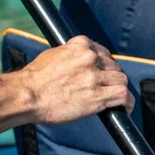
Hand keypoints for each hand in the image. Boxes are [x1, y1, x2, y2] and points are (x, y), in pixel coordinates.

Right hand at [19, 36, 134, 123]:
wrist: (27, 95)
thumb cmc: (35, 80)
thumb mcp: (53, 56)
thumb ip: (70, 56)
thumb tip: (78, 63)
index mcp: (80, 45)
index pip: (102, 51)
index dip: (104, 65)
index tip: (101, 73)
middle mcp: (90, 58)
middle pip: (114, 66)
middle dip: (111, 77)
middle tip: (106, 89)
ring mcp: (95, 77)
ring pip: (121, 80)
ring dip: (119, 89)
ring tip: (115, 100)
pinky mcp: (98, 96)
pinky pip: (124, 96)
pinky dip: (127, 103)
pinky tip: (124, 108)